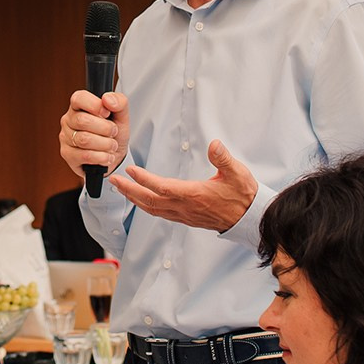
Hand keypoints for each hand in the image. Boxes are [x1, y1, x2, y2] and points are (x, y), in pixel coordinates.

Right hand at [59, 89, 128, 180]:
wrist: (115, 156)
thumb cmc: (114, 133)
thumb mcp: (122, 116)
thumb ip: (119, 102)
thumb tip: (107, 99)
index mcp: (79, 106)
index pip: (79, 98)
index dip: (95, 105)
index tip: (107, 113)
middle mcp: (68, 120)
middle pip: (82, 121)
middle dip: (105, 128)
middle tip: (113, 132)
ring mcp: (66, 138)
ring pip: (84, 140)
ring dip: (105, 144)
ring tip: (112, 145)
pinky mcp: (67, 155)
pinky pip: (85, 156)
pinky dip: (101, 157)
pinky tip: (107, 156)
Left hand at [110, 140, 260, 233]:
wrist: (249, 219)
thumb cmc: (243, 195)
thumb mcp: (237, 173)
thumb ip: (223, 158)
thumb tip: (215, 144)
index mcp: (193, 195)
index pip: (161, 187)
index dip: (144, 179)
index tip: (130, 169)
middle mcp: (185, 207)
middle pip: (149, 201)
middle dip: (129, 190)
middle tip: (114, 180)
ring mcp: (184, 215)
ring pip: (152, 209)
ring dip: (134, 199)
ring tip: (121, 189)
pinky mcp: (186, 219)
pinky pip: (160, 214)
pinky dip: (146, 206)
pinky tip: (142, 200)